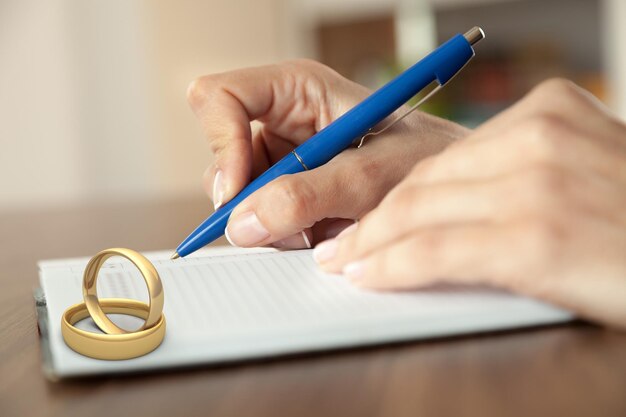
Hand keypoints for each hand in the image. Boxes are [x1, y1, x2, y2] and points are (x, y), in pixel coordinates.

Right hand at [187, 59, 467, 248]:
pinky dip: (285, 234)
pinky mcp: (289, 188)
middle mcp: (281, 119)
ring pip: (239, 195)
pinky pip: (261, 218)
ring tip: (322, 225)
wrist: (449, 191)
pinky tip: (322, 231)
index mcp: (295, 88)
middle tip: (287, 223)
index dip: (220, 144)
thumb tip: (242, 223)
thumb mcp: (369, 175)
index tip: (238, 191)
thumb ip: (305, 196)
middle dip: (248, 198)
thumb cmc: (425, 162)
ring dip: (271, 222)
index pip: (220, 98)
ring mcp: (282, 156)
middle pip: (223, 156)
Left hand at [315, 79, 625, 329]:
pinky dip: (390, 264)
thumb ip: (522, 174)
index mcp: (550, 112)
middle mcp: (540, 136)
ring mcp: (537, 184)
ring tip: (341, 261)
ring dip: (369, 241)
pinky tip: (367, 275)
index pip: (446, 157)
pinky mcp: (536, 237)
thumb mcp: (585, 174)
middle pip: (424, 180)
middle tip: (336, 241)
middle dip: (371, 216)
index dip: (397, 190)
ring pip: (417, 211)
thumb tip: (451, 203)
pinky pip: (434, 249)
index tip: (366, 212)